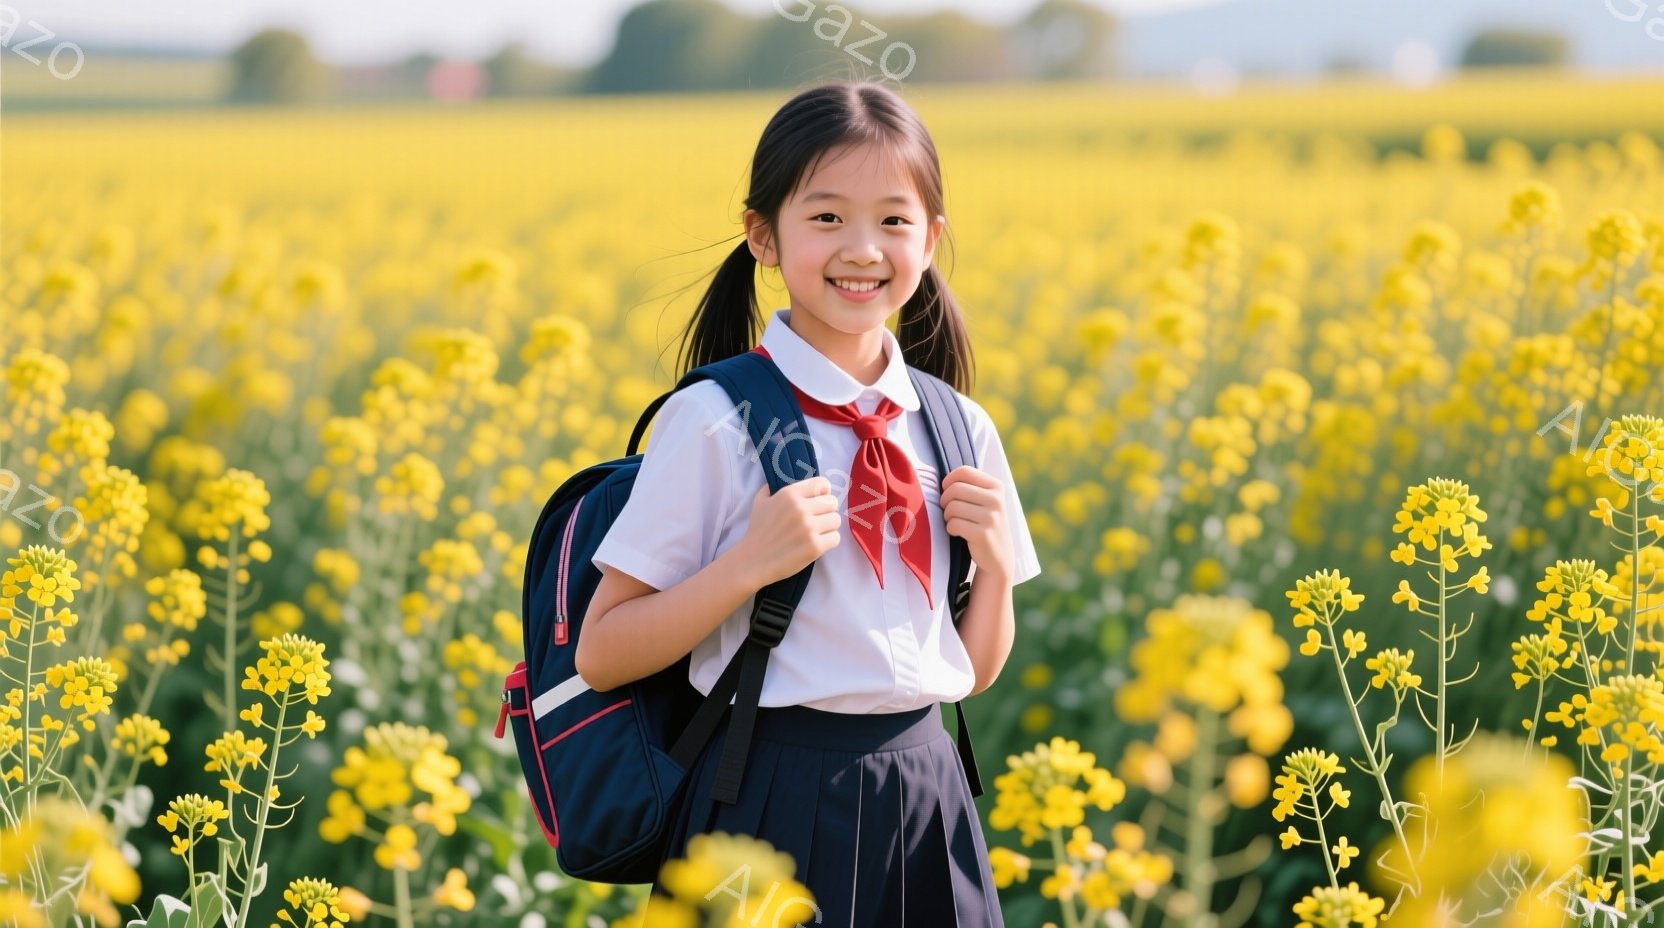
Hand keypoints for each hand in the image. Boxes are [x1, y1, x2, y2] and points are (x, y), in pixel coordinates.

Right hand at [737, 477, 841, 587]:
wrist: (752, 560)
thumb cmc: (757, 531)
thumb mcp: (760, 501)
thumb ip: (772, 487)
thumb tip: (784, 476)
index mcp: (789, 494)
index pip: (823, 484)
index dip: (823, 493)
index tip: (818, 502)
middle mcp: (800, 508)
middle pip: (832, 502)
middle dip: (826, 511)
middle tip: (816, 521)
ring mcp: (808, 528)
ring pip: (836, 520)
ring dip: (828, 527)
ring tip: (816, 533)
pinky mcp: (815, 547)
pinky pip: (835, 538)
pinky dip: (828, 542)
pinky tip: (816, 544)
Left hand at [941, 465, 1013, 584]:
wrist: (998, 557)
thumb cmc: (983, 524)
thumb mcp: (984, 501)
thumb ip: (968, 486)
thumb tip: (937, 477)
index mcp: (996, 487)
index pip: (963, 471)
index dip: (948, 481)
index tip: (949, 494)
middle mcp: (996, 500)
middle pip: (954, 489)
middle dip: (945, 501)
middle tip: (950, 512)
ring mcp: (991, 517)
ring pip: (952, 507)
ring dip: (947, 517)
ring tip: (956, 523)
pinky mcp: (983, 534)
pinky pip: (953, 524)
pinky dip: (950, 529)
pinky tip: (959, 533)